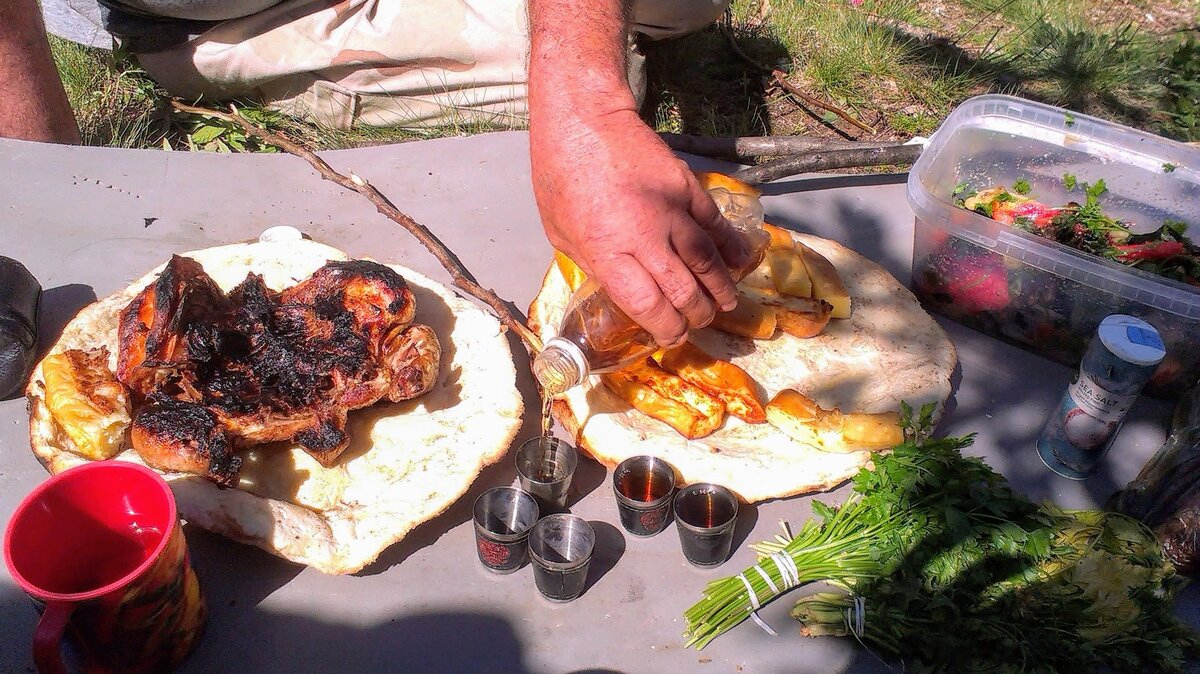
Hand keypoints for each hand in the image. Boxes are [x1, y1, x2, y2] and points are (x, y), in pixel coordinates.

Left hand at [530, 108, 751, 346]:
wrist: (584, 122)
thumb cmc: (560, 178)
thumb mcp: (560, 233)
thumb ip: (595, 264)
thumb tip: (622, 288)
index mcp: (607, 253)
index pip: (649, 306)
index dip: (667, 328)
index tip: (672, 336)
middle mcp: (644, 236)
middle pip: (684, 290)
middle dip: (696, 314)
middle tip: (701, 321)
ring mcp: (670, 210)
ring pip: (706, 260)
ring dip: (720, 287)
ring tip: (727, 302)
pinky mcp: (686, 187)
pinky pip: (715, 224)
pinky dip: (731, 246)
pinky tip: (741, 261)